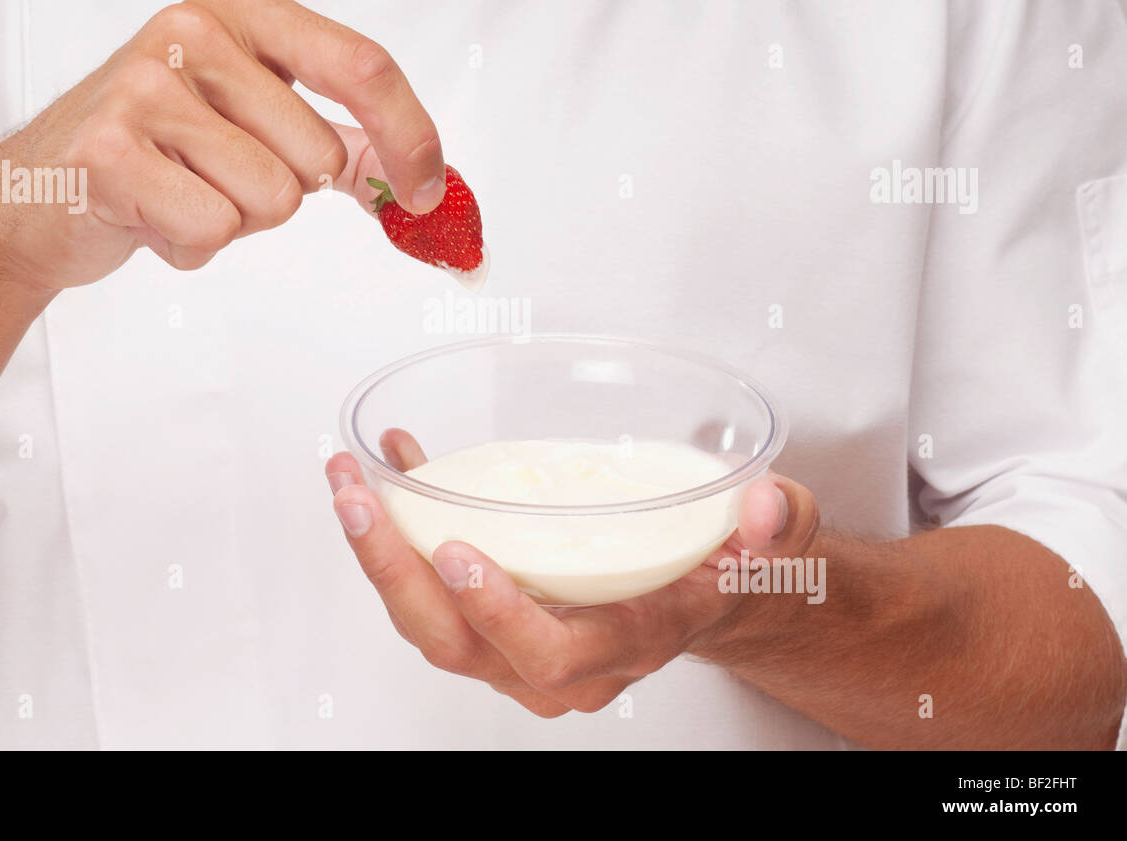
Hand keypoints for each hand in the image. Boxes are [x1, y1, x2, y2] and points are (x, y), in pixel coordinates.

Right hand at [0, 0, 445, 290]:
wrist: (37, 194)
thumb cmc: (156, 151)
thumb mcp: (255, 121)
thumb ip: (340, 140)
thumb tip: (417, 182)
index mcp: (238, 7)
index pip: (362, 66)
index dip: (410, 138)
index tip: (425, 189)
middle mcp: (190, 31)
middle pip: (319, 157)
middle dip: (283, 193)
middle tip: (214, 175)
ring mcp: (143, 87)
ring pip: (273, 200)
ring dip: (234, 221)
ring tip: (177, 192)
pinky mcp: (110, 152)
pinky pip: (214, 230)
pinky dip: (190, 246)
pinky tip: (148, 217)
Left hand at [325, 433, 819, 716]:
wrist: (705, 595)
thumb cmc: (724, 572)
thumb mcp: (772, 545)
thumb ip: (779, 527)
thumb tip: (765, 506)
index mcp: (627, 640)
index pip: (552, 652)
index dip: (500, 614)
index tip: (460, 555)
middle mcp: (564, 661)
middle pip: (460, 643)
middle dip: (397, 573)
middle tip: (361, 500)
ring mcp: (519, 647)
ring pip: (429, 623)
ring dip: (379, 553)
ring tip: (350, 478)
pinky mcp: (493, 619)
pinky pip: (429, 589)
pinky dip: (400, 531)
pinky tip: (393, 467)